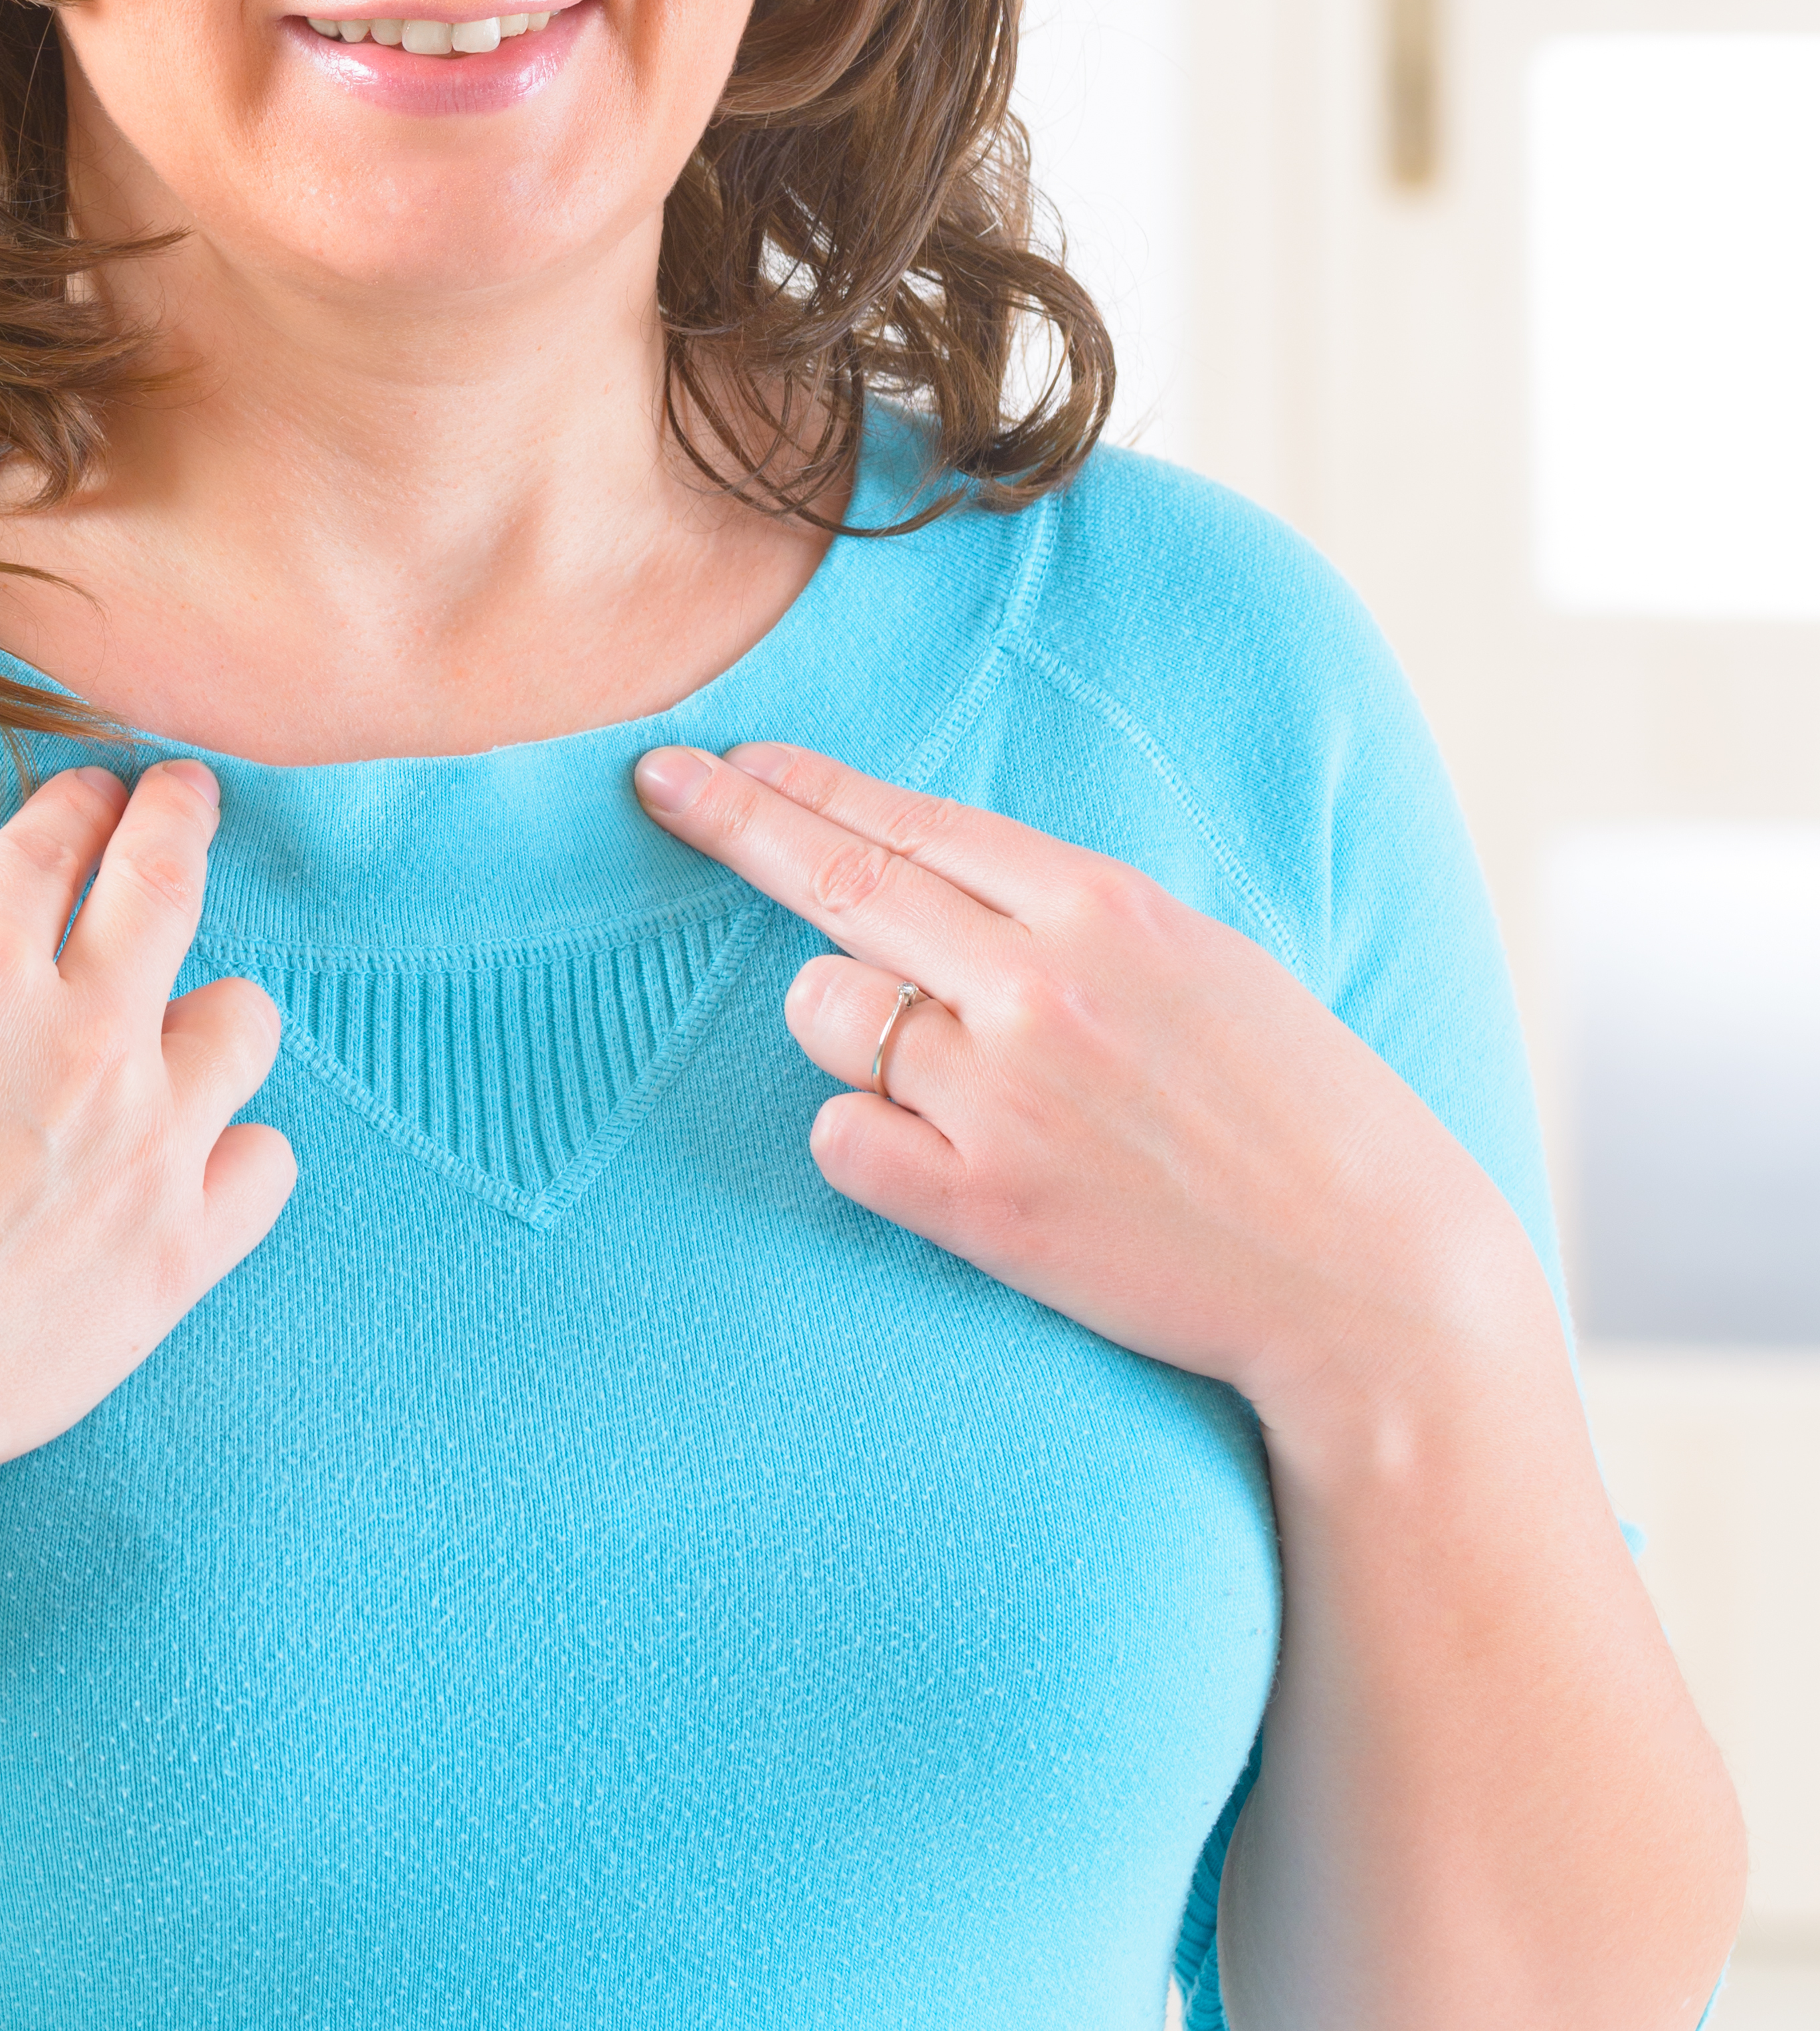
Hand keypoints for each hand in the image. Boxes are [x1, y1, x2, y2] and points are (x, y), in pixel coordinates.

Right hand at [0, 761, 294, 1519]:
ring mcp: (150, 1145)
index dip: (76, 805)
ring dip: (213, 1006)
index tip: (91, 793)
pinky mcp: (182, 1247)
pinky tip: (205, 1154)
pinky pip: (268, 1163)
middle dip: (180, 818)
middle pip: (168, 883)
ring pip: (244, 1022)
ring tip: (185, 1017)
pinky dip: (241, 1149)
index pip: (53, 847)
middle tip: (188, 796)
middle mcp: (84, 1041)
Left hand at [631, 739, 1546, 1438]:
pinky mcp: (980, 1201)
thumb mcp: (1201, 962)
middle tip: (660, 782)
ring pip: (829, 1013)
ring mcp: (1003, 1092)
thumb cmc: (1295, 1112)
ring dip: (857, 1034)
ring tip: (959, 1084)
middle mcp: (1038, 983)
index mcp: (1101, 908)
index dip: (806, 785)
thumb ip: (1074, 918)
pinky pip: (840, 1136)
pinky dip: (868, 1142)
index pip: (912, 820)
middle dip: (735, 821)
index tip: (731, 756)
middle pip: (835, 880)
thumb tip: (949, 881)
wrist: (1369, 1274)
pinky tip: (945, 1162)